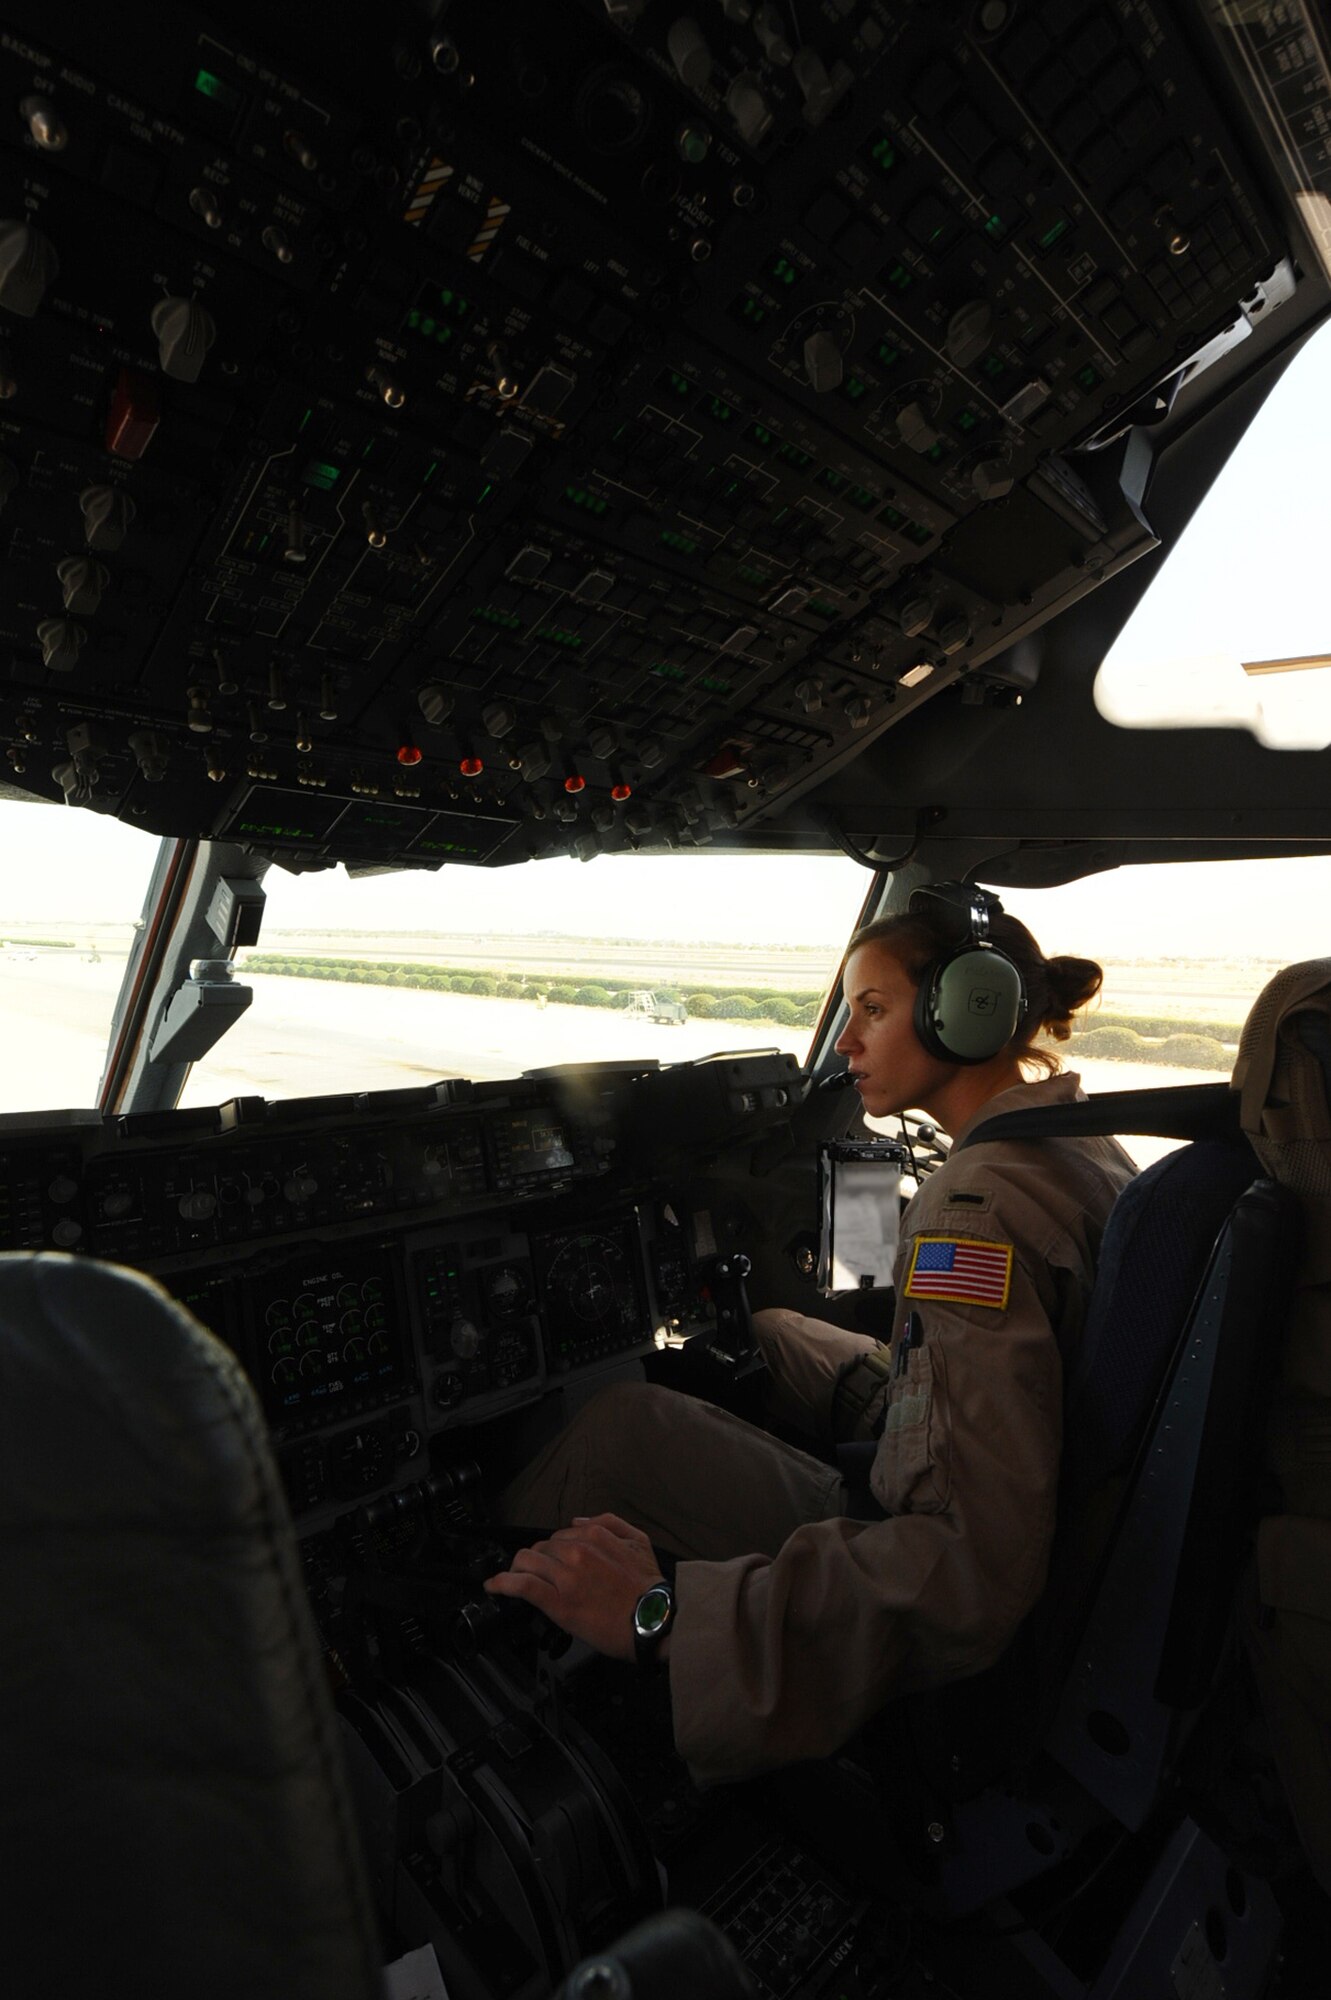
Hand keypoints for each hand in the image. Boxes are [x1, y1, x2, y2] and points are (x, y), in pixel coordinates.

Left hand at [483, 1513, 667, 1661]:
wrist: (654, 1620)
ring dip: (517, 1568)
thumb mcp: (639, 1541)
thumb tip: (579, 1521)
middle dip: (537, 1559)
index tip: (552, 1561)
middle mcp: (577, 1551)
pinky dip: (502, 1583)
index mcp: (595, 1536)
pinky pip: (522, 1585)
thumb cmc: (648, 1587)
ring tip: (512, 1578)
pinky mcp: (558, 1602)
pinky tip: (493, 1586)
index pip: (559, 1535)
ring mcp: (565, 1577)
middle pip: (540, 1548)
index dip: (554, 1550)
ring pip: (526, 1561)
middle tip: (538, 1574)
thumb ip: (610, 1523)